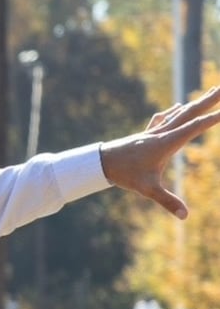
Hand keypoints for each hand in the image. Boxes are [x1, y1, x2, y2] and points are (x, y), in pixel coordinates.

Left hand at [99, 85, 219, 218]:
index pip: (195, 127)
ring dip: (196, 103)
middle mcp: (162, 133)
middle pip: (190, 113)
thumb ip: (167, 201)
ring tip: (209, 92)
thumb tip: (185, 216)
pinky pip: (163, 119)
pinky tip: (177, 107)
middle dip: (209, 101)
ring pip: (179, 114)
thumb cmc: (125, 175)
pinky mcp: (146, 134)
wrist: (100, 162)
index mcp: (167, 143)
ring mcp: (154, 132)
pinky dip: (173, 112)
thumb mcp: (148, 189)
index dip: (212, 118)